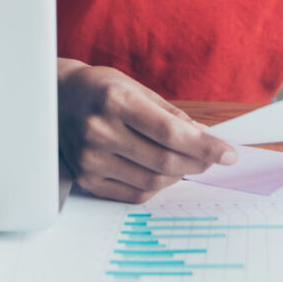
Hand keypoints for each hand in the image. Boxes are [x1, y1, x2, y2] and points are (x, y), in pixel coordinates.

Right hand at [57, 59, 237, 202]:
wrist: (55, 99)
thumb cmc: (99, 89)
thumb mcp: (135, 88)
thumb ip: (170, 115)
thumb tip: (204, 137)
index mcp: (115, 101)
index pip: (171, 133)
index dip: (205, 147)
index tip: (227, 153)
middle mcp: (99, 131)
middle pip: (164, 162)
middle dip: (197, 163)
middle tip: (213, 159)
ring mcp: (90, 159)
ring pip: (152, 182)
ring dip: (179, 176)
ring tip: (187, 163)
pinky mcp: (87, 179)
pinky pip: (134, 194)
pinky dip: (156, 187)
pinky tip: (163, 173)